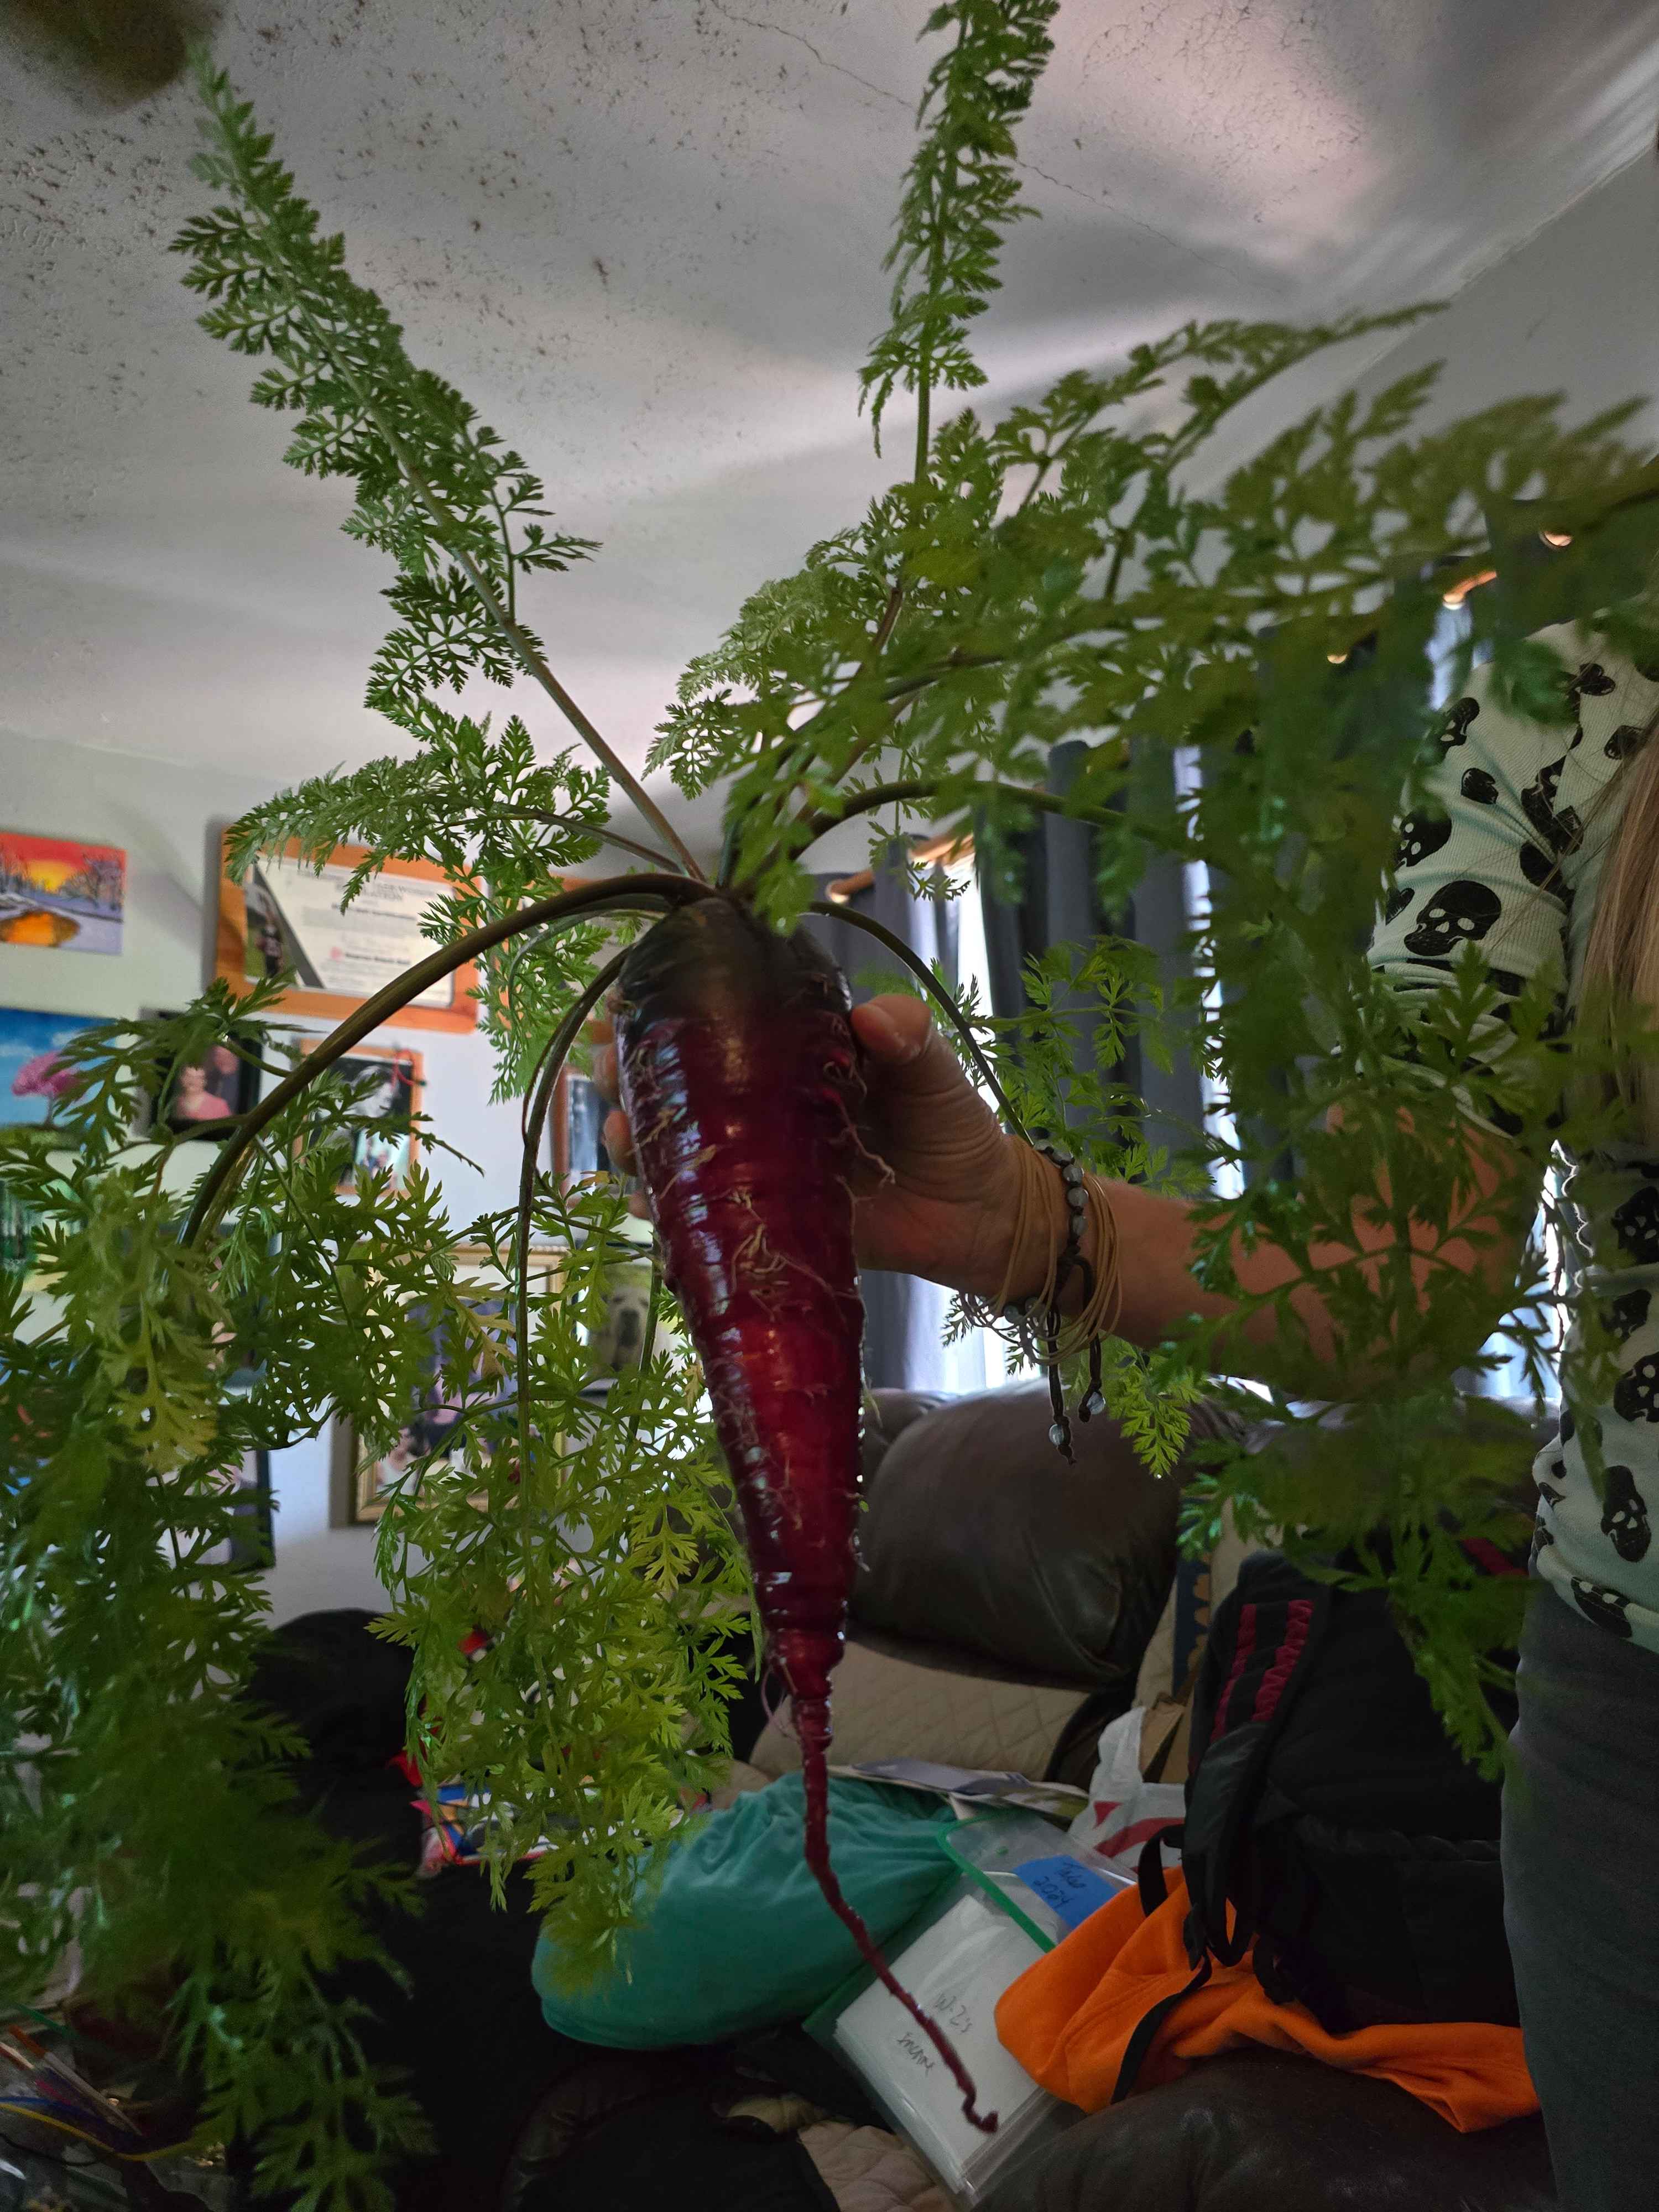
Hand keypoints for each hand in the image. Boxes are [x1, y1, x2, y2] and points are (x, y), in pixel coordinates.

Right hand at [587, 993, 1026, 1298]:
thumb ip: (910, 1039)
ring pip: (677, 1149)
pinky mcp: (765, 1219)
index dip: (663, 1012)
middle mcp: (761, 1108)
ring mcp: (757, 1165)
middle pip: (676, 1086)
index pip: (718, 1024)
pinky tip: (641, 1205)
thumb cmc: (953, 1130)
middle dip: (626, 1076)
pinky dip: (666, 1212)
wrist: (980, 1216)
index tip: (623, 1003)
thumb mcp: (934, 1073)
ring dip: (633, 1141)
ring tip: (617, 1136)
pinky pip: (703, 1215)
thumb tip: (873, 1017)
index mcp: (793, 1058)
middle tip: (604, 1072)